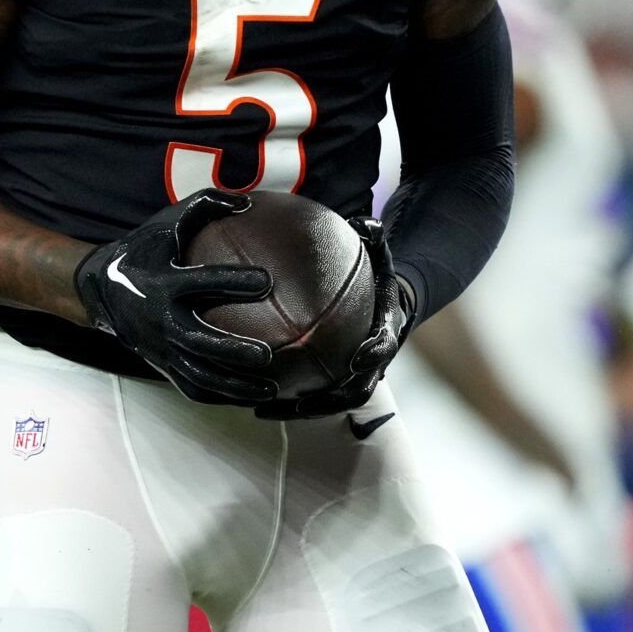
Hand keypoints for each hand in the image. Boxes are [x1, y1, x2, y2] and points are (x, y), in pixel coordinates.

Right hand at [73, 189, 276, 405]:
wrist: (100, 288)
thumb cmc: (145, 249)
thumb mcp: (168, 222)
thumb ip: (206, 205)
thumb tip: (249, 201)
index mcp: (164, 282)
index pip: (203, 282)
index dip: (234, 281)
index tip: (266, 281)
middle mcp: (161, 319)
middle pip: (200, 342)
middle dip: (232, 351)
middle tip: (266, 356)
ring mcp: (161, 347)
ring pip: (199, 374)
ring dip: (234, 386)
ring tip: (271, 388)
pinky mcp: (162, 364)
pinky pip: (192, 387)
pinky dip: (222, 396)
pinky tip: (251, 398)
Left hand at [256, 215, 411, 419]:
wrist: (382, 305)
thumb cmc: (375, 276)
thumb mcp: (379, 254)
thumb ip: (373, 238)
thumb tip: (365, 220)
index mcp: (384, 333)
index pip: (384, 348)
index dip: (373, 355)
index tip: (356, 358)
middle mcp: (370, 363)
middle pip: (355, 391)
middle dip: (328, 401)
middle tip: (301, 402)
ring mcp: (351, 378)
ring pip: (327, 403)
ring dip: (298, 410)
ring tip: (262, 410)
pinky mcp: (331, 383)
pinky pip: (307, 395)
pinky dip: (282, 401)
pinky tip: (247, 397)